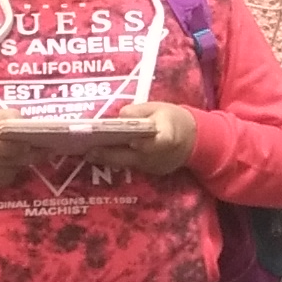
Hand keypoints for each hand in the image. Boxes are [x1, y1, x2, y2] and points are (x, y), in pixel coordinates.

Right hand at [0, 109, 32, 191]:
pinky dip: (10, 173)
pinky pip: (3, 181)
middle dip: (24, 156)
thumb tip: (32, 128)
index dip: (15, 147)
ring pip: (8, 173)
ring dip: (18, 165)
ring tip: (19, 154)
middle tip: (38, 149)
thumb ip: (10, 118)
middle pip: (6, 161)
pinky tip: (8, 164)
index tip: (28, 143)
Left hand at [78, 102, 197, 176]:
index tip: (130, 142)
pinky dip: (117, 160)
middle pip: (135, 157)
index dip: (145, 144)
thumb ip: (139, 111)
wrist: (192, 141)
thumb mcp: (159, 108)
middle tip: (89, 151)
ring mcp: (154, 167)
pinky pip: (131, 166)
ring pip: (129, 164)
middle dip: (111, 154)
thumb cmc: (173, 119)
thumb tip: (121, 116)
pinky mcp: (150, 173)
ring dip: (109, 159)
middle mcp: (160, 155)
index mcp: (168, 136)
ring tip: (89, 153)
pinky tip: (101, 155)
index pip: (159, 142)